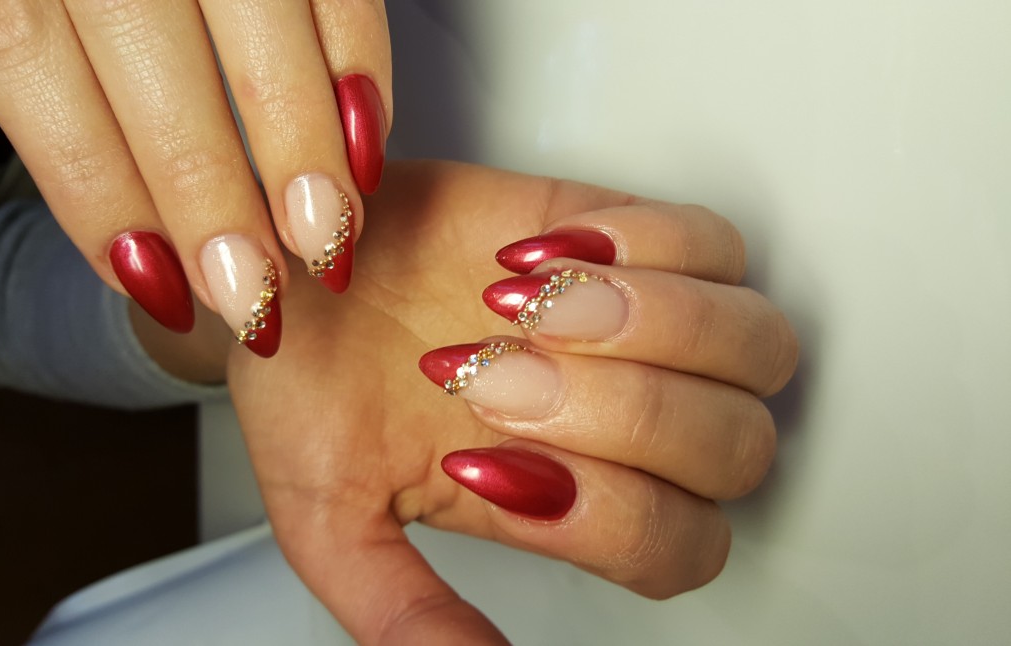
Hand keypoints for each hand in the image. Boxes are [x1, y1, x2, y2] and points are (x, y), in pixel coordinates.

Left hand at [0, 0, 389, 351]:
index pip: (23, 47)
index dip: (88, 177)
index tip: (150, 278)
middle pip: (144, 37)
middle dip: (207, 181)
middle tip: (252, 289)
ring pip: (253, 4)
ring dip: (301, 132)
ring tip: (326, 234)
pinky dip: (356, 53)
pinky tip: (363, 138)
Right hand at [228, 160, 798, 642]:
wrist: (287, 265)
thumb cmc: (312, 381)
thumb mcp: (330, 515)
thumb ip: (402, 611)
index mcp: (567, 501)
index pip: (676, 545)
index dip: (605, 514)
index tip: (488, 463)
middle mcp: (624, 421)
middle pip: (734, 446)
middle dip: (621, 412)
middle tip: (493, 371)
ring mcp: (642, 324)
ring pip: (753, 344)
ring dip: (649, 326)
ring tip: (524, 305)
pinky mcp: (633, 234)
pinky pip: (717, 243)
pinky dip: (646, 245)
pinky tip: (544, 254)